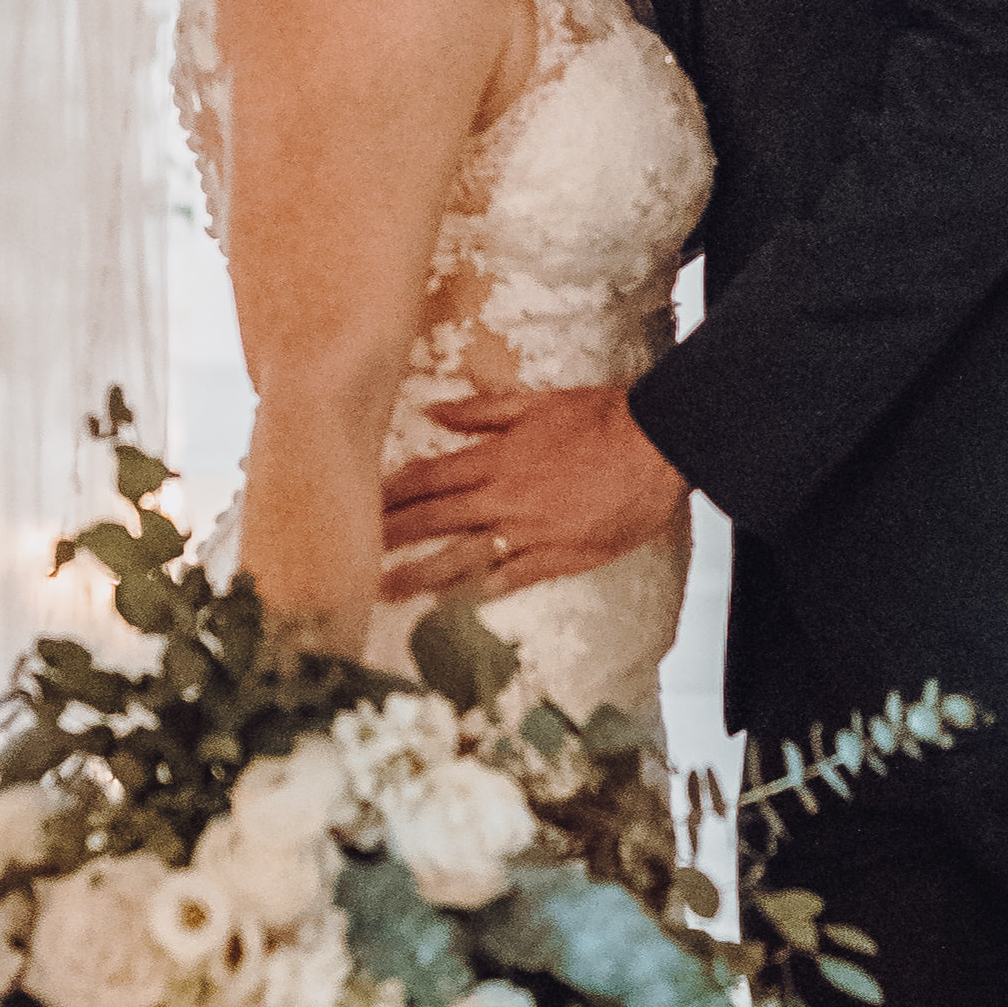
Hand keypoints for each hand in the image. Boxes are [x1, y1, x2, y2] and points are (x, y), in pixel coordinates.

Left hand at [377, 382, 688, 603]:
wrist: (657, 444)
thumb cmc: (600, 417)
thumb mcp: (535, 401)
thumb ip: (480, 410)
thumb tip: (433, 411)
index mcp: (495, 458)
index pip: (427, 478)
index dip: (390, 494)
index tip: (357, 505)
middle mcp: (504, 497)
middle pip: (433, 521)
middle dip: (390, 539)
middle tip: (350, 558)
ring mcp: (530, 531)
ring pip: (462, 557)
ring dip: (420, 575)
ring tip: (386, 592)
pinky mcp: (560, 556)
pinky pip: (512, 577)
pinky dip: (482, 590)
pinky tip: (455, 605)